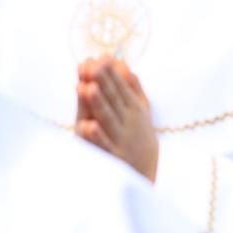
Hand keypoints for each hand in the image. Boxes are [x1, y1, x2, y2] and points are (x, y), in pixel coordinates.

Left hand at [75, 57, 158, 180]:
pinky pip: (103, 146)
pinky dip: (96, 137)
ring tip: (87, 88)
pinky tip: (86, 126)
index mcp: (134, 108)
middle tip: (92, 65)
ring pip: (107, 119)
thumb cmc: (139, 138)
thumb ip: (133, 87)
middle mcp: (128, 122)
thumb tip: (123, 63)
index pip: (120, 87)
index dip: (110, 73)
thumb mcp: (142, 111)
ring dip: (98, 104)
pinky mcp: (112, 158)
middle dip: (103, 82)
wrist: (145, 175)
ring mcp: (120, 139)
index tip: (99, 57)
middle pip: (113, 99)